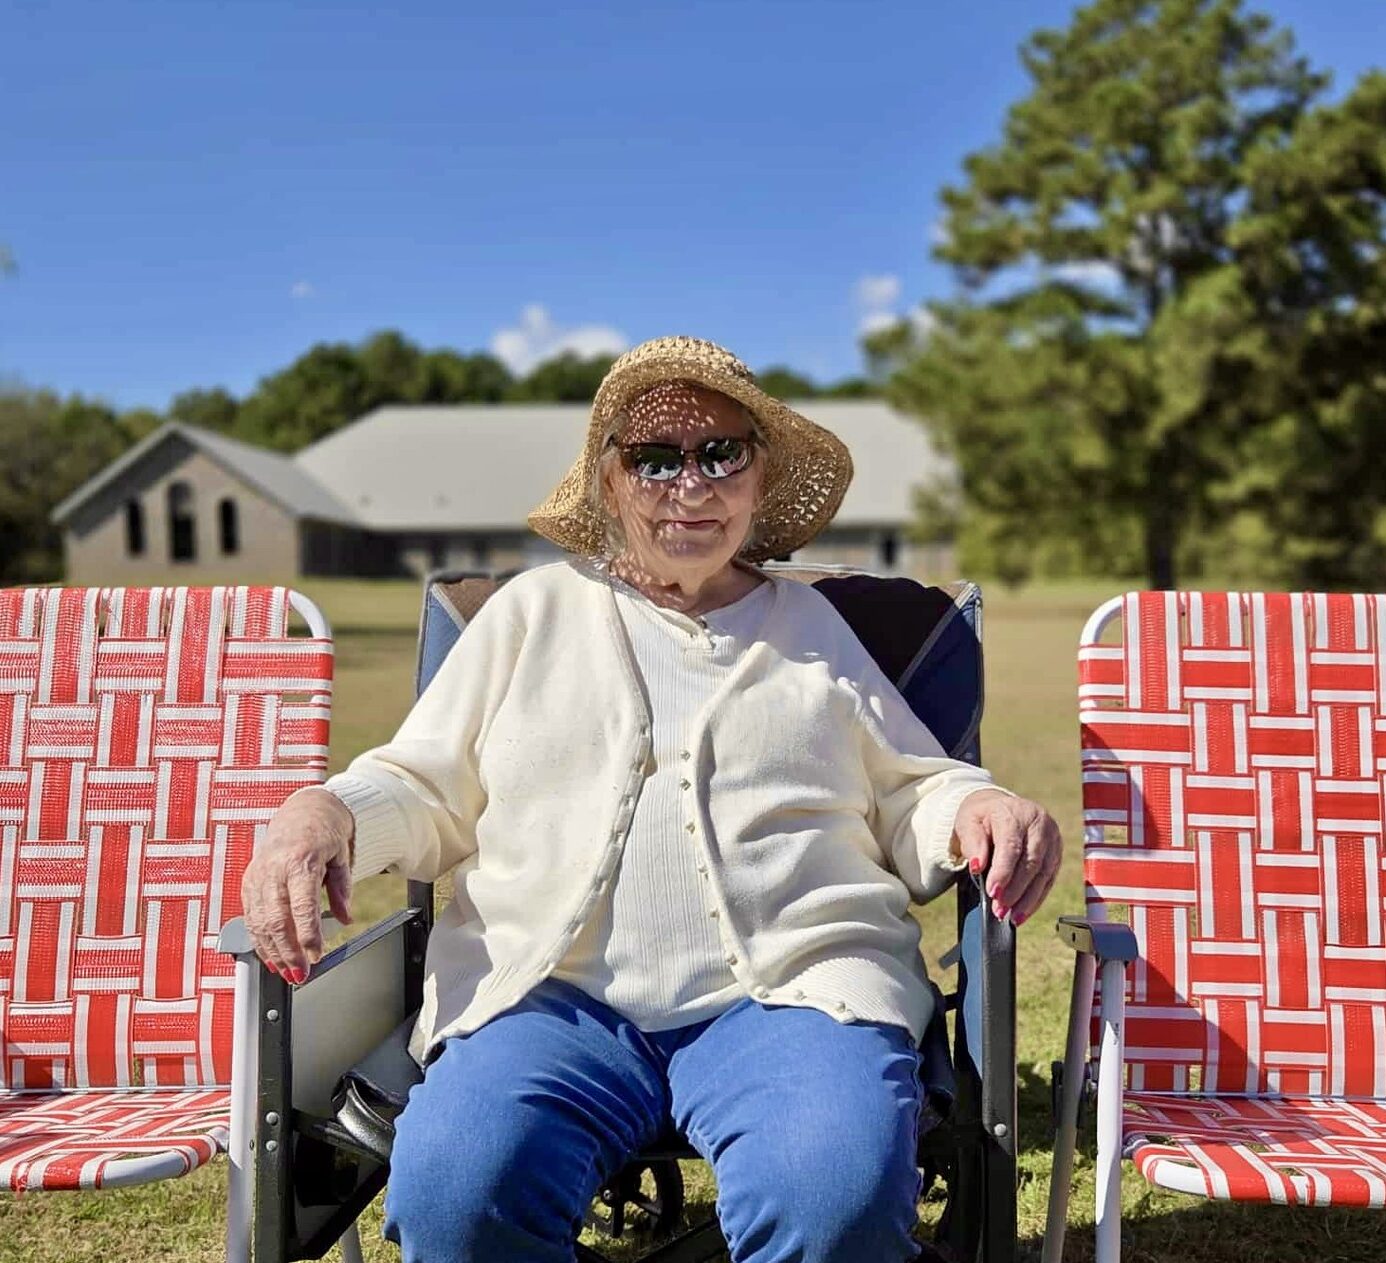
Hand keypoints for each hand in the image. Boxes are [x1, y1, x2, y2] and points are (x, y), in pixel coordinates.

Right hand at [241, 787, 354, 981]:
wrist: (303, 810)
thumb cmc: (325, 832)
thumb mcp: (342, 856)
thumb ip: (341, 889)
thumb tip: (346, 919)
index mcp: (300, 860)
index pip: (302, 905)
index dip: (307, 935)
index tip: (315, 956)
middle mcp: (273, 868)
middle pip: (276, 919)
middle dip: (288, 952)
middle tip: (300, 975)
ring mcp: (257, 875)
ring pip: (259, 922)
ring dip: (272, 952)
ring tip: (285, 973)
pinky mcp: (248, 881)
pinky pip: (250, 916)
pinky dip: (259, 939)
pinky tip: (269, 956)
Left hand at [951, 789, 1061, 925]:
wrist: (999, 808)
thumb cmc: (981, 817)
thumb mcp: (968, 822)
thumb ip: (972, 842)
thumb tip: (978, 866)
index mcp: (1014, 812)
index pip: (1011, 845)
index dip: (1003, 871)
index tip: (992, 892)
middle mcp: (1039, 822)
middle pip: (1031, 861)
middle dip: (1015, 890)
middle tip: (999, 910)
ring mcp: (1052, 837)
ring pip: (1044, 873)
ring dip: (1027, 899)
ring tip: (1012, 917)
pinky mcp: (1057, 852)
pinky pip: (1049, 879)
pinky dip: (1036, 898)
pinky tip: (1023, 912)